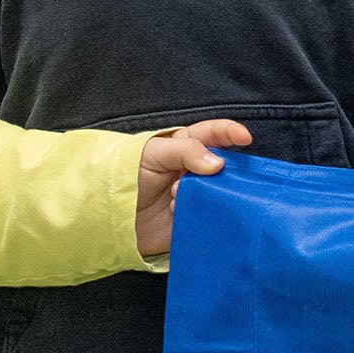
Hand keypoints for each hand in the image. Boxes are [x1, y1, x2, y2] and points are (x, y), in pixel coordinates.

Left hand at [133, 118, 250, 256]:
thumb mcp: (153, 154)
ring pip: (219, 192)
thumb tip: (218, 163)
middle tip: (214, 176)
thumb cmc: (125, 176)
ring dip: (206, 194)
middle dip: (222, 170)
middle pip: (222, 166)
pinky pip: (210, 217)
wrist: (108, 217)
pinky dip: (204, 215)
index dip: (229, 133)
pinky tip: (188, 214)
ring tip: (178, 197)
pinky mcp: (193, 220)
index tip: (245, 138)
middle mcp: (193, 172)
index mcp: (183, 149)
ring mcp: (195, 196)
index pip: (211, 135)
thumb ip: (185, 151)